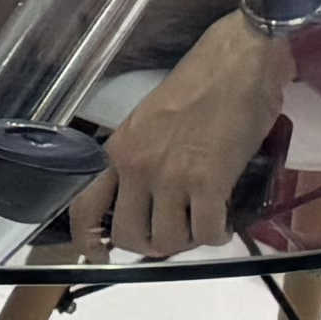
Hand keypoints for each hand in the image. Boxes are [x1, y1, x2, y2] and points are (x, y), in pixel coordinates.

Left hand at [71, 10, 288, 258]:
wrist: (237, 64)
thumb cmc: (197, 87)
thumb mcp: (148, 122)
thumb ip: (139, 157)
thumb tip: (143, 196)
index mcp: (116, 151)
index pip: (84, 206)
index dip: (87, 240)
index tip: (99, 255)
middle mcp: (136, 167)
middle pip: (129, 235)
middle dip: (150, 245)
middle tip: (171, 235)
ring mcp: (171, 177)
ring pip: (168, 240)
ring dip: (186, 241)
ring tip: (200, 224)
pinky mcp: (210, 183)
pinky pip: (207, 232)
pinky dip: (217, 235)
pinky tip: (223, 222)